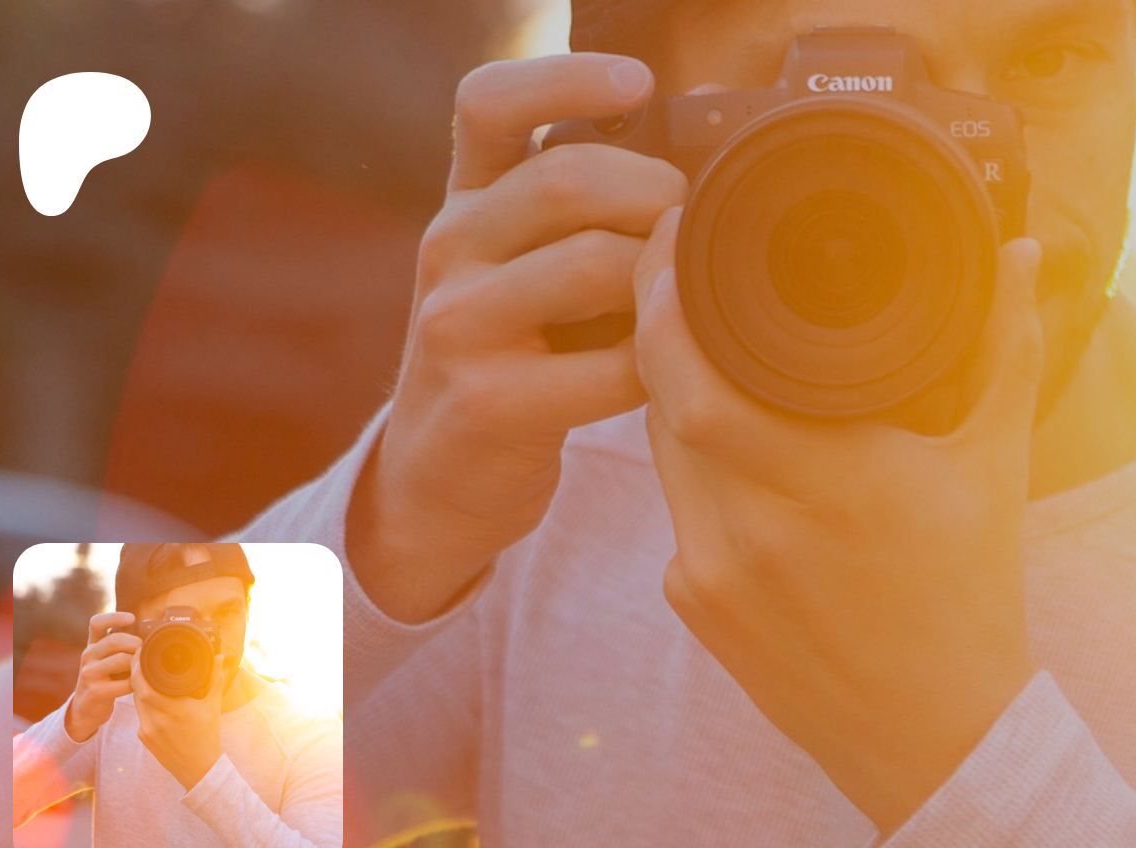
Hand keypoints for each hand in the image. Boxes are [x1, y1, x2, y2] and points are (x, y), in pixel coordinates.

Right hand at [62, 612, 141, 742]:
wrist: (85, 709)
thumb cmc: (105, 679)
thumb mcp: (106, 659)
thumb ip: (121, 646)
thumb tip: (150, 631)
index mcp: (92, 645)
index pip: (96, 623)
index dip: (114, 617)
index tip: (131, 618)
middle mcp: (87, 656)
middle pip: (115, 640)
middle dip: (136, 644)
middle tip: (144, 652)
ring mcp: (89, 674)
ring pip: (121, 660)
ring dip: (137, 664)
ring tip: (141, 669)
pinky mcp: (96, 691)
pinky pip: (125, 682)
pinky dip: (136, 683)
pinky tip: (137, 685)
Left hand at [132, 653, 225, 791]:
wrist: (199, 768)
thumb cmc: (208, 735)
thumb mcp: (213, 706)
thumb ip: (215, 679)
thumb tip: (218, 657)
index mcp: (175, 710)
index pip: (145, 686)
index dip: (138, 669)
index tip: (141, 655)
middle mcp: (158, 720)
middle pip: (137, 692)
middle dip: (136, 676)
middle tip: (140, 661)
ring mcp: (148, 730)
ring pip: (136, 703)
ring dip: (139, 690)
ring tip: (146, 678)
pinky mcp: (144, 738)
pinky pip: (140, 716)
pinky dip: (144, 706)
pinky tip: (152, 702)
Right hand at [350, 52, 688, 621]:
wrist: (438, 480)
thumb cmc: (514, 359)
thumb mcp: (520, 269)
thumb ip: (579, 209)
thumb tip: (697, 138)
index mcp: (463, 203)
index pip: (489, 103)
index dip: (565, 78)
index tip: (639, 81)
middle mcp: (447, 250)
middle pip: (567, 178)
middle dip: (656, 194)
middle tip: (691, 230)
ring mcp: (458, 326)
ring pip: (594, 264)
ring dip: (662, 282)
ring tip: (677, 306)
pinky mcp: (489, 402)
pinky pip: (612, 365)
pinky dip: (657, 367)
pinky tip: (660, 376)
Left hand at [632, 208, 1046, 833]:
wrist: (938, 738)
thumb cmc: (973, 595)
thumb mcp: (995, 466)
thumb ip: (1005, 350)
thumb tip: (1018, 252)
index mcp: (833, 481)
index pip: (698, 378)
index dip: (665, 303)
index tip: (678, 242)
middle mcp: (757, 528)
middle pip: (662, 400)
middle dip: (660, 328)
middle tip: (678, 272)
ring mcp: (713, 574)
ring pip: (660, 451)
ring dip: (674, 395)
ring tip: (707, 349)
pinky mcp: (693, 606)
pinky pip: (673, 508)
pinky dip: (693, 468)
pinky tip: (730, 451)